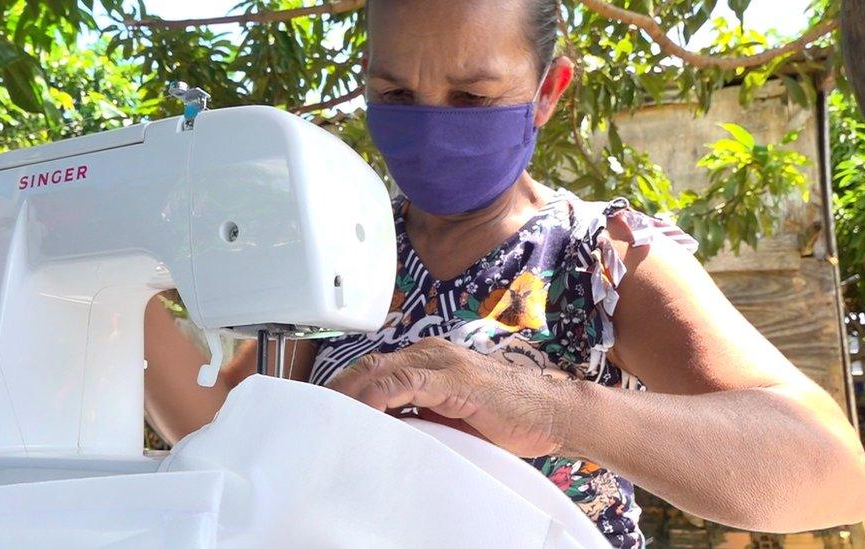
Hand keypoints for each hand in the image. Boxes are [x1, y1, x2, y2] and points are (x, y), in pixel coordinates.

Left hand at [326, 338, 575, 457]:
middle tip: (311, 417)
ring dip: (349, 395)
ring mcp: (442, 363)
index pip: (373, 370)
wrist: (553, 412)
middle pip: (368, 367)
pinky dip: (378, 398)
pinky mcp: (454, 380)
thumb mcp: (452, 417)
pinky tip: (363, 414)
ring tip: (325, 418)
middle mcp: (431, 354)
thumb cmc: (508, 417)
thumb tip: (383, 433)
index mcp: (429, 360)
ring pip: (379, 372)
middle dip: (336, 391)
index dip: (345, 390)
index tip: (322, 412)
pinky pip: (404, 384)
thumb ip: (420, 416)